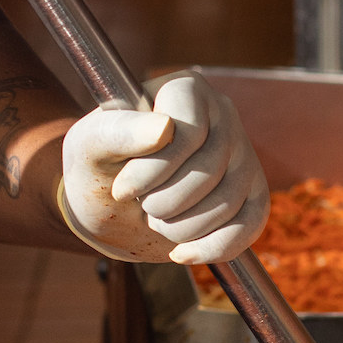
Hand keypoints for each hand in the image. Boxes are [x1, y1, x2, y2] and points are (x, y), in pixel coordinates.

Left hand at [59, 74, 268, 264]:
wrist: (111, 205)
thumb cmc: (99, 167)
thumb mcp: (90, 147)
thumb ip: (117, 133)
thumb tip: (164, 127)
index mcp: (185, 90)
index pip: (188, 132)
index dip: (156, 170)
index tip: (122, 191)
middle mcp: (222, 115)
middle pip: (209, 170)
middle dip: (164, 203)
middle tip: (140, 204)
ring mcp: (243, 153)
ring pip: (229, 200)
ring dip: (181, 227)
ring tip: (155, 219)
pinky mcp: (253, 192)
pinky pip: (250, 225)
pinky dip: (214, 247)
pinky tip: (181, 252)